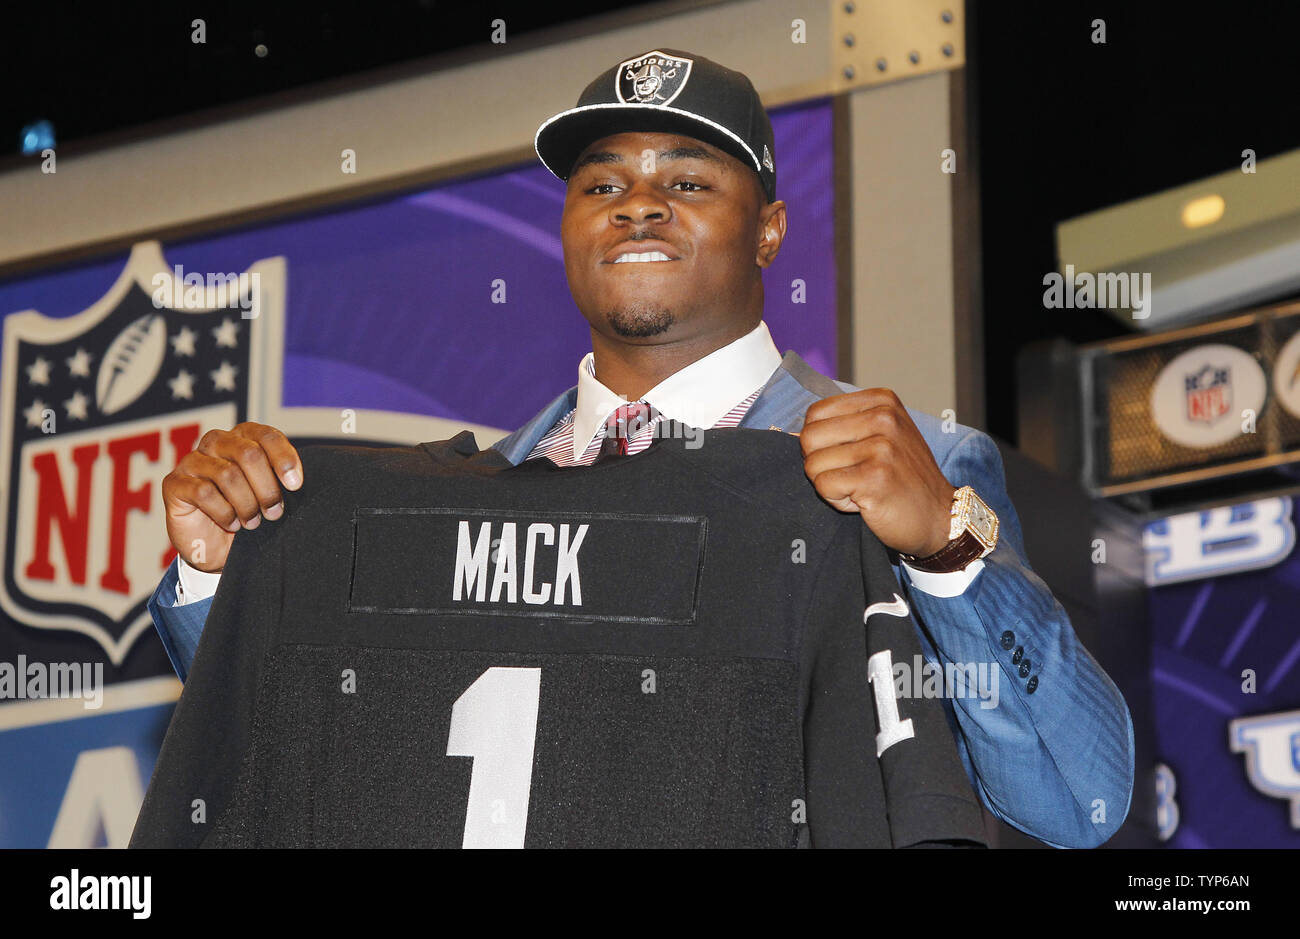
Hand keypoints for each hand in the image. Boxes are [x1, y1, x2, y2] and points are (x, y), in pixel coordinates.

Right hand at [161, 422, 302, 572]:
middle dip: (267, 488)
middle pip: (249, 454)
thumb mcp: (270, 495)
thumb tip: (296, 479)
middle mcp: (216, 442)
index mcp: (242, 437)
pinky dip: (224, 513)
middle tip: (274, 513)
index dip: (284, 458)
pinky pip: (204, 493)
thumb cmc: (248, 515)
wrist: (217, 548)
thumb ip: (280, 479)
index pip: (266, 436)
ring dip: (247, 505)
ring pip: (228, 475)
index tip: (296, 485)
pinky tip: (231, 523)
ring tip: (253, 522)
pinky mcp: (174, 483)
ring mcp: (192, 461)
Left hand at [800, 388, 954, 557]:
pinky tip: (864, 501)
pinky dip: (838, 501)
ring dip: (831, 485)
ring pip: (813, 465)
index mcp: (881, 401)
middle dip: (821, 464)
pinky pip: (823, 486)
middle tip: (852, 476)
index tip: (849, 456)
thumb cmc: (904, 478)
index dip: (821, 442)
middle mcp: (883, 418)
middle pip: (808, 438)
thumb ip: (845, 425)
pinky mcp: (874, 477)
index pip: (815, 414)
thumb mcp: (883, 435)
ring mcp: (881, 447)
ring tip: (862, 488)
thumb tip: (797, 432)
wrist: (940, 517)